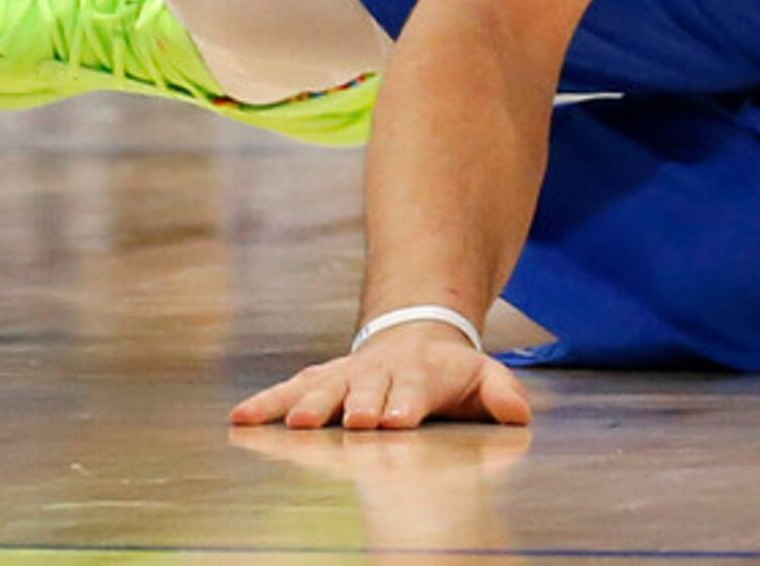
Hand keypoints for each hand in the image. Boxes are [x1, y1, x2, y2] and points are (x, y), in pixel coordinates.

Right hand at [230, 323, 532, 431]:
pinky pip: (289, 390)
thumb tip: (519, 413)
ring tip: (294, 423)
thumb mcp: (484, 376)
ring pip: (324, 387)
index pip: (413, 390)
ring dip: (310, 405)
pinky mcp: (319, 381)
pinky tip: (240, 419)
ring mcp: (346, 375)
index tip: (395, 420)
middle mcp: (378, 373)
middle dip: (358, 403)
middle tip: (353, 420)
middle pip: (366, 388)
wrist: (415, 334)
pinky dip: (266, 403)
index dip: (404, 403)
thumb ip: (501, 393)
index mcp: (420, 375)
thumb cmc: (450, 373)